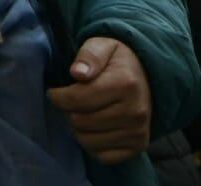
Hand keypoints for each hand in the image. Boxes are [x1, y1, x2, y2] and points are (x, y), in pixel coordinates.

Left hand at [47, 37, 151, 165]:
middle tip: (70, 103)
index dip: (57, 97)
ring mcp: (138, 131)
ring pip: (88, 141)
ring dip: (77, 129)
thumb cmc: (116, 61)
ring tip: (81, 114)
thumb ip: (88, 55)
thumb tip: (77, 73)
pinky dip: (92, 144)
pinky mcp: (138, 146)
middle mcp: (135, 111)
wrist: (146, 76)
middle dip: (68, 112)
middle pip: (80, 122)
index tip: (54, 92)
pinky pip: (103, 156)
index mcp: (125, 84)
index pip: (77, 100)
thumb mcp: (102, 45)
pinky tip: (93, 128)